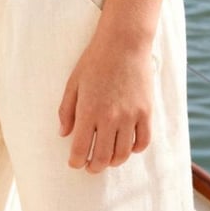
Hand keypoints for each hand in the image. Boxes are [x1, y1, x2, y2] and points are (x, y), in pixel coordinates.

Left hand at [58, 37, 153, 173]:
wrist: (124, 44)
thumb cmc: (95, 60)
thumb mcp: (74, 82)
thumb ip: (67, 110)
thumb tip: (63, 134)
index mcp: (89, 111)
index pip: (81, 149)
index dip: (76, 161)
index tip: (74, 163)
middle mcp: (110, 118)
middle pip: (103, 157)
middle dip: (94, 167)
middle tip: (90, 166)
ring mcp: (130, 117)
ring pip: (123, 154)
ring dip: (113, 161)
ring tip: (107, 159)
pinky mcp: (146, 113)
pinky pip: (142, 142)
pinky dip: (134, 149)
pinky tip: (126, 146)